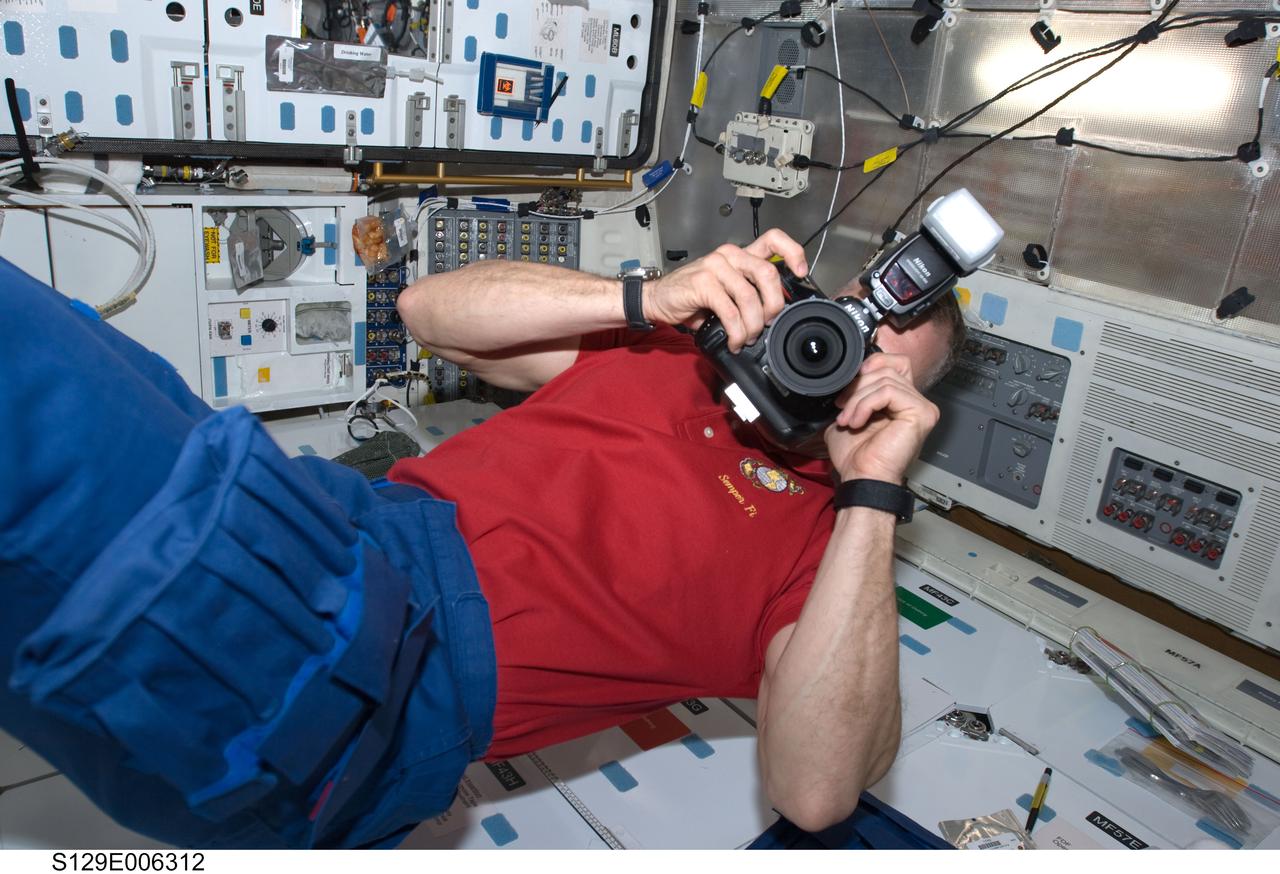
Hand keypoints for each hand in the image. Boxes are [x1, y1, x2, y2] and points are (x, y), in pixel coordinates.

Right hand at [644, 229, 807, 351]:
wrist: (658, 299)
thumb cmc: (692, 296)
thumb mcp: (725, 290)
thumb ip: (748, 293)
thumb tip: (772, 317)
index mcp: (738, 255)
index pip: (773, 239)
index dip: (792, 253)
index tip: (801, 272)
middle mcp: (729, 255)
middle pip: (768, 273)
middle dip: (774, 305)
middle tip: (767, 323)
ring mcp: (715, 267)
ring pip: (750, 297)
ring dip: (753, 325)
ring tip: (746, 338)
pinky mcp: (703, 283)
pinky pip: (730, 311)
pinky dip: (736, 332)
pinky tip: (734, 341)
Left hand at [824, 353, 940, 483]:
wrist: (862, 478)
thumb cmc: (857, 456)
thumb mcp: (850, 415)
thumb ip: (855, 394)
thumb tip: (848, 376)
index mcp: (902, 400)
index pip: (895, 362)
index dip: (871, 365)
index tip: (848, 387)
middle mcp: (916, 402)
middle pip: (886, 369)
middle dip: (857, 387)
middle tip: (842, 409)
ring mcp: (922, 407)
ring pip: (885, 380)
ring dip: (858, 400)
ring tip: (848, 420)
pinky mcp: (921, 413)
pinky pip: (888, 392)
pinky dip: (866, 405)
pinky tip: (857, 422)